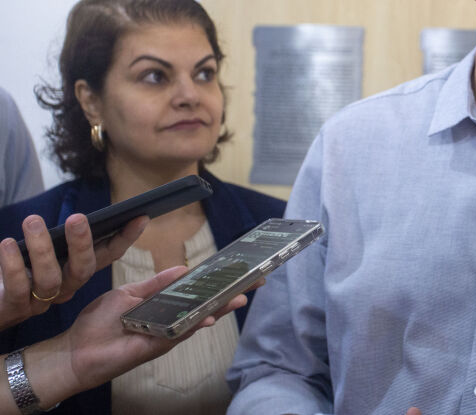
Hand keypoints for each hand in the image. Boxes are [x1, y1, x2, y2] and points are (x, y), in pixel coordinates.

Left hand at [0, 214, 147, 329]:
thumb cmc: (21, 271)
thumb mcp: (47, 253)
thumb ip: (64, 241)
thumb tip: (81, 218)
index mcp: (77, 272)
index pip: (108, 256)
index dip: (125, 238)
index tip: (140, 217)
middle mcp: (66, 289)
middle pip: (83, 270)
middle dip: (82, 243)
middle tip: (76, 217)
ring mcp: (42, 301)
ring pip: (50, 279)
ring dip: (42, 249)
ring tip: (32, 221)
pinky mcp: (14, 308)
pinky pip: (18, 288)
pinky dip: (13, 265)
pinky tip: (8, 244)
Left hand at [17, 265, 246, 408]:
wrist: (77, 349)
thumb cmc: (99, 322)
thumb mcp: (129, 293)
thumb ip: (156, 283)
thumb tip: (182, 269)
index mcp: (164, 305)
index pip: (196, 292)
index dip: (217, 283)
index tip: (238, 271)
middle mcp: (171, 320)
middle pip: (207, 306)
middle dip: (231, 295)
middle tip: (255, 283)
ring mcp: (167, 334)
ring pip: (200, 319)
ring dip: (221, 309)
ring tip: (241, 298)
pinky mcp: (158, 346)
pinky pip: (181, 332)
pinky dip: (196, 324)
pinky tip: (210, 315)